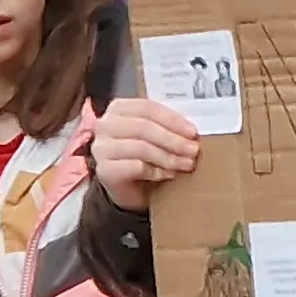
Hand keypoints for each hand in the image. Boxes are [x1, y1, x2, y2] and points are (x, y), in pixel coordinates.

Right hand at [92, 97, 204, 212]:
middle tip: (193, 150)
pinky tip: (169, 175)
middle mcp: (105, 125)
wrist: (130, 188)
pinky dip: (156, 171)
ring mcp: (101, 148)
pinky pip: (135, 167)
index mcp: (119, 108)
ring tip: (186, 164)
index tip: (193, 132)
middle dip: (173, 140)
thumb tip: (192, 132)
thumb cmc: (145, 157)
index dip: (173, 120)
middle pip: (144, 127)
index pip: (148, 108)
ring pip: (141, 148)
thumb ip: (168, 127)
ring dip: (168, 157)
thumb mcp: (157, 135)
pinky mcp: (104, 170)